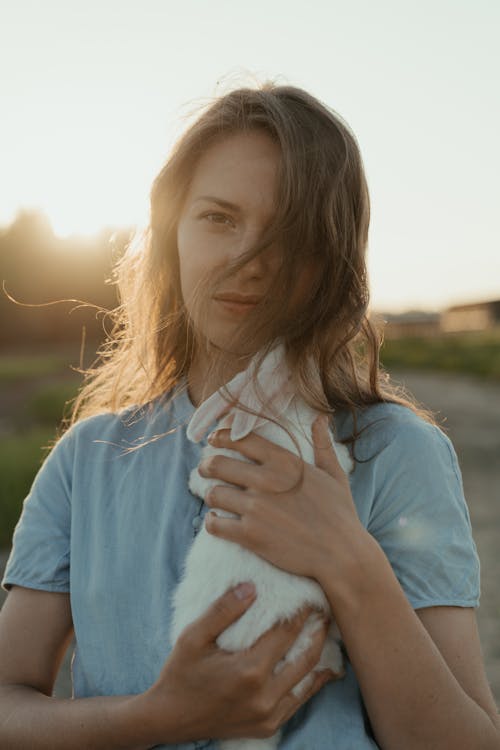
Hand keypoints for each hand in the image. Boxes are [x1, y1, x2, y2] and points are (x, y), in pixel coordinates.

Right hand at [140, 583, 339, 743]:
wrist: (169, 719)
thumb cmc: (180, 674)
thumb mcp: (193, 637)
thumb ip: (222, 611)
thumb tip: (251, 587)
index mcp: (249, 671)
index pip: (286, 633)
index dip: (302, 613)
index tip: (312, 595)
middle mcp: (264, 696)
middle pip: (305, 657)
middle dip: (318, 632)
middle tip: (327, 611)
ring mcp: (268, 715)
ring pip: (307, 681)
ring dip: (320, 657)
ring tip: (327, 634)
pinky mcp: (268, 727)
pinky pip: (298, 702)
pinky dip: (311, 683)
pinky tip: (320, 669)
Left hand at [200, 416, 367, 584]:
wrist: (342, 554)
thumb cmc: (340, 514)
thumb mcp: (335, 474)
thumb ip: (322, 444)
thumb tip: (321, 417)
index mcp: (284, 462)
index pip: (241, 439)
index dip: (221, 437)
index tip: (213, 440)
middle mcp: (267, 481)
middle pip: (218, 464)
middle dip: (206, 466)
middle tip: (204, 470)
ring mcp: (256, 508)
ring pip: (213, 494)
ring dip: (211, 496)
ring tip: (215, 498)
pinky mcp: (250, 535)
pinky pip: (215, 525)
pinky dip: (212, 523)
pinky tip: (217, 522)